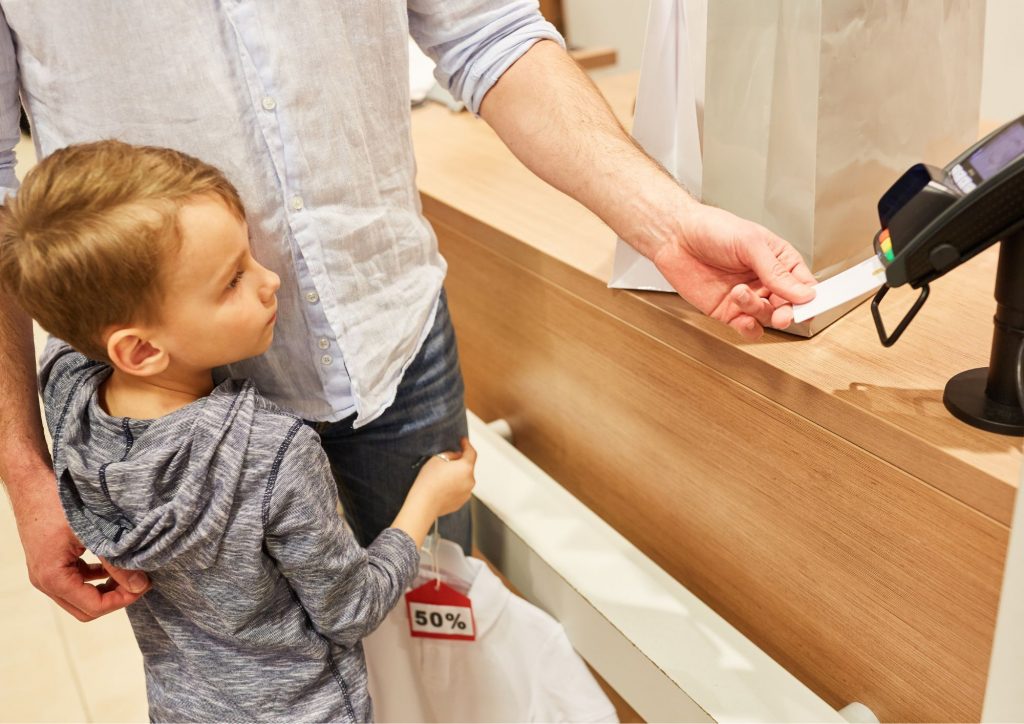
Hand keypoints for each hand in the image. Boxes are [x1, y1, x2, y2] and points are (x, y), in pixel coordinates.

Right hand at [11, 469, 148, 620]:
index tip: (144, 585)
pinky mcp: (50, 563)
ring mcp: (44, 573)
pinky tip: (112, 565)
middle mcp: (45, 582)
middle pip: (85, 609)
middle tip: (140, 581)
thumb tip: (140, 585)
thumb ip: (116, 561)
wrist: (33, 483)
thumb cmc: (60, 504)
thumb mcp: (93, 532)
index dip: (122, 600)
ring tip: (131, 573)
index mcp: (53, 578)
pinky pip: (75, 581)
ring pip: (80, 597)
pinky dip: (95, 579)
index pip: (93, 607)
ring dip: (106, 589)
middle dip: (115, 599)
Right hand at [413, 438, 476, 518]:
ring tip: (440, 478)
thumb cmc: (429, 480)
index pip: (471, 452)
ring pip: (464, 479)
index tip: (463, 441)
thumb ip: (451, 454)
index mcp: (466, 467)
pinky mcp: (461, 502)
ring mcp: (467, 493)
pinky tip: (442, 488)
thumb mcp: (437, 459)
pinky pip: (460, 490)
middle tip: (445, 462)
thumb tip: (457, 456)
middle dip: (459, 463)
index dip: (467, 445)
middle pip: (467, 467)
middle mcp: (470, 481)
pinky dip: (454, 487)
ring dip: (456, 476)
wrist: (424, 504)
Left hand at [652, 202, 816, 339]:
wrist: (675, 237)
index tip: (810, 304)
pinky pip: (747, 327)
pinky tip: (743, 319)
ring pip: (768, 317)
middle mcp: (765, 280)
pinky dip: (749, 328)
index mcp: (778, 260)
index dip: (810, 297)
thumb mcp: (750, 243)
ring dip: (758, 311)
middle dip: (787, 311)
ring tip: (739, 294)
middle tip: (782, 313)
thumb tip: (803, 292)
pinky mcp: (728, 311)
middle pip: (789, 305)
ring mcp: (747, 297)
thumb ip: (776, 270)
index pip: (804, 283)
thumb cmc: (711, 229)